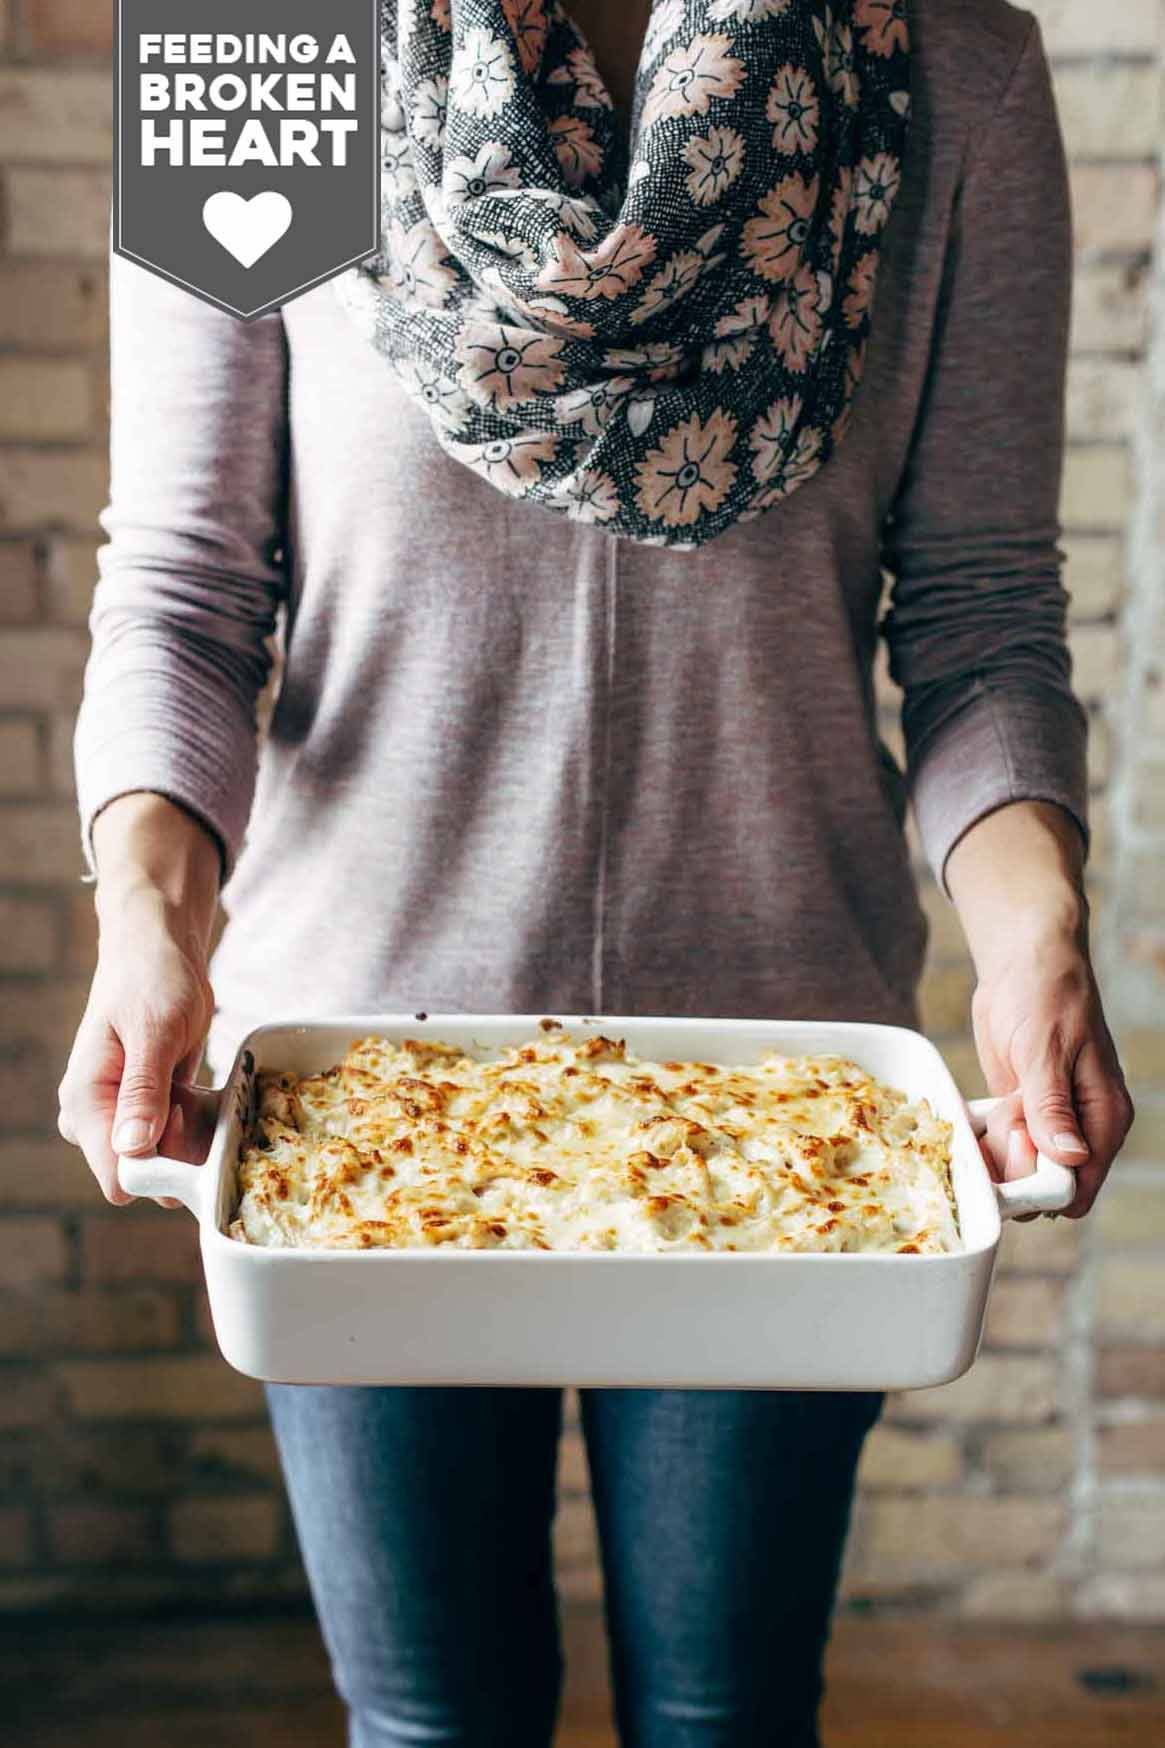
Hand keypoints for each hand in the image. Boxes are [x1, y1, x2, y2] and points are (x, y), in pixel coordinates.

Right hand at [57, 794, 219, 1205]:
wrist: (158, 945)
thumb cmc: (152, 978)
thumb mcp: (154, 1031)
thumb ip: (143, 1091)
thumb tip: (132, 1149)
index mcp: (86, 1101)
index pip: (118, 1175)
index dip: (162, 1171)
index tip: (193, 1139)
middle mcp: (96, 1115)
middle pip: (143, 1173)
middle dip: (182, 1154)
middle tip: (199, 1103)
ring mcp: (121, 1112)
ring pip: (162, 1156)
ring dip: (192, 1137)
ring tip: (199, 1089)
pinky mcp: (145, 1104)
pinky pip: (174, 1135)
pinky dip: (195, 1123)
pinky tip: (200, 1091)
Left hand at [946, 800, 1132, 1220]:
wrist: (1022, 963)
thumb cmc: (1045, 997)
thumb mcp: (1045, 1051)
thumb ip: (1053, 1106)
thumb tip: (1071, 1158)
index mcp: (1103, 1117)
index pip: (1081, 1183)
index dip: (1043, 1185)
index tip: (1014, 1152)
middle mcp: (1080, 1128)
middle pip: (1044, 1186)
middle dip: (1013, 1166)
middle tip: (1005, 1119)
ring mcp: (1047, 1123)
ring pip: (1016, 1170)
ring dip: (995, 1150)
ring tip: (999, 1106)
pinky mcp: (1019, 1112)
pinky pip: (998, 1146)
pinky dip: (983, 1138)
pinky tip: (979, 1115)